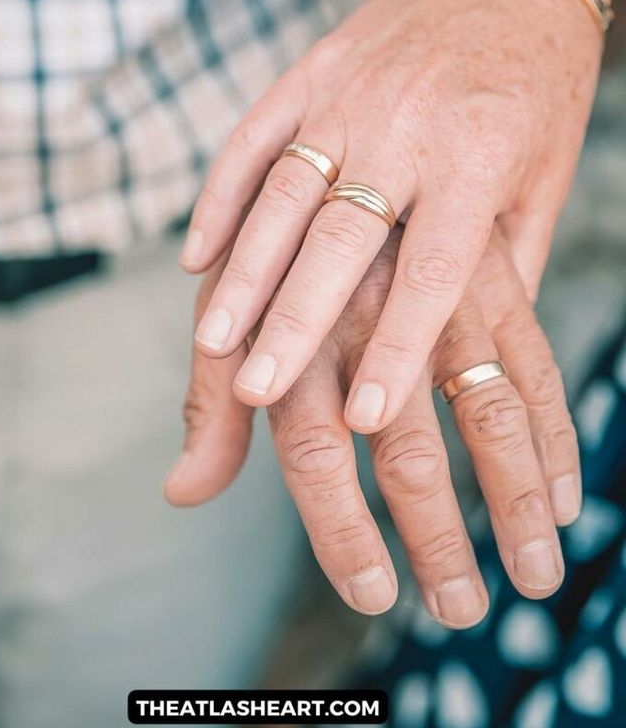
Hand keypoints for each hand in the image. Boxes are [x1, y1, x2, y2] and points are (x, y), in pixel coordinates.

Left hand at [165, 229, 579, 624]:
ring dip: (514, 499)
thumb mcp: (226, 315)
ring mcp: (437, 295)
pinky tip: (564, 496)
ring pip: (487, 410)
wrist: (344, 140)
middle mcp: (368, 316)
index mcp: (295, 332)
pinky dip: (554, 434)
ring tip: (533, 574)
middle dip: (436, 536)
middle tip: (462, 608)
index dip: (340, 529)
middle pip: (405, 446)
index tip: (372, 593)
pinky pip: (533, 364)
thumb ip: (211, 407)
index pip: (314, 452)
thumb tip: (182, 492)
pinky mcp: (489, 277)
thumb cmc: (268, 252)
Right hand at [180, 0, 601, 432]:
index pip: (433, 268)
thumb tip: (475, 354)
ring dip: (244, 270)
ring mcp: (350, 91)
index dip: (399, 345)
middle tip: (256, 391)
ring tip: (212, 341)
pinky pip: (254, 136)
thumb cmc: (538, 81)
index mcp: (479, 153)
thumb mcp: (547, 174)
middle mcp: (407, 123)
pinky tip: (196, 254)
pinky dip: (221, 197)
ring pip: (284, 190)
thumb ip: (509, 262)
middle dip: (296, 320)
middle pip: (341, 236)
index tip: (367, 417)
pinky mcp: (313, 70)